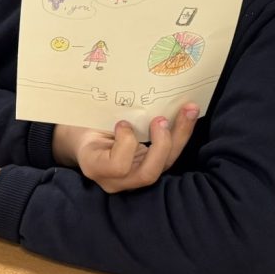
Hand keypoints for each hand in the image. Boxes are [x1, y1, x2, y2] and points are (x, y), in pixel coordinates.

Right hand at [54, 105, 197, 193]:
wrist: (85, 135)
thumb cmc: (85, 124)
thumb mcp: (90, 120)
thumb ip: (106, 116)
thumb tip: (132, 93)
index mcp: (95, 167)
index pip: (117, 167)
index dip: (126, 144)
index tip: (123, 122)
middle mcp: (116, 180)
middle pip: (148, 174)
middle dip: (162, 145)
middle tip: (162, 118)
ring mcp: (135, 177)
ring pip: (165, 165)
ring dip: (180, 136)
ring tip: (189, 110)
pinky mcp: (150, 167)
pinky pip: (169, 156)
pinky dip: (180, 135)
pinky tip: (188, 115)